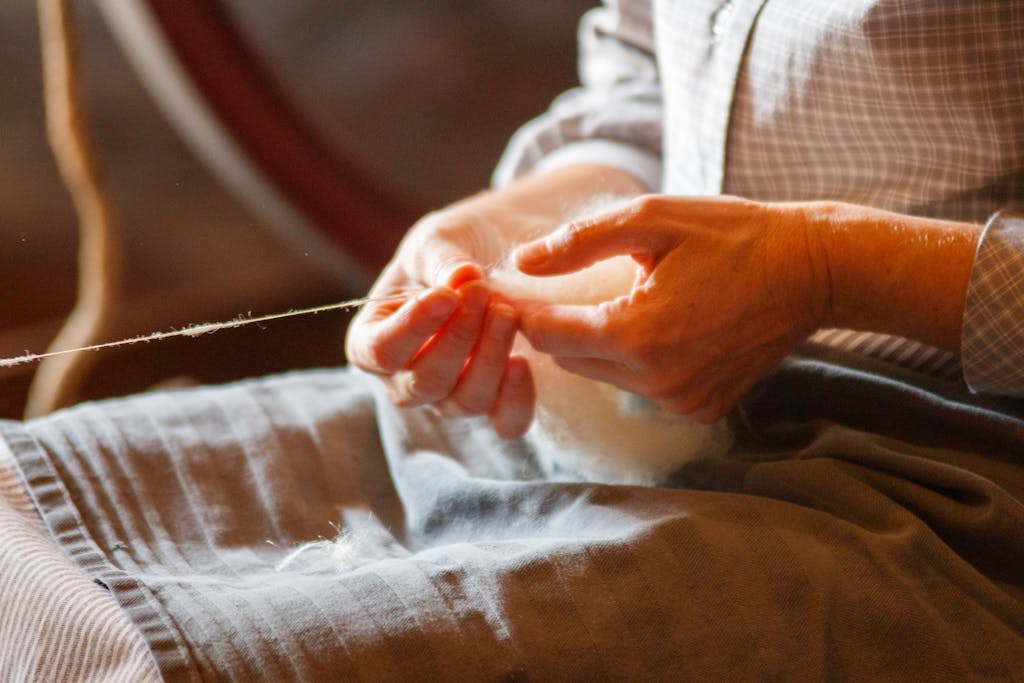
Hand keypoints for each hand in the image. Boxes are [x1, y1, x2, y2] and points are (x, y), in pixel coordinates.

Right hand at [345, 164, 647, 437]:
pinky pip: (506, 423)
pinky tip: (524, 361)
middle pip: (424, 383)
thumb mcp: (436, 240)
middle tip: (483, 293)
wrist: (494, 254)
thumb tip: (458, 280)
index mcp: (373, 341)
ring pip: (465, 402)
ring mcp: (450, 398)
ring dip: (489, 358)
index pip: (378, 353)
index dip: (410, 329)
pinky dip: (516, 399)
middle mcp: (406, 380)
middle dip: (457, 338)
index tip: (445, 295)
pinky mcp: (496, 405)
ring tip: (508, 313)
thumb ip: (440, 261)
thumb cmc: (449, 250)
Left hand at [513, 194, 829, 422]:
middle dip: (561, 326)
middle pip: (571, 359)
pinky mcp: (702, 410)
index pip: (547, 335)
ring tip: (624, 301)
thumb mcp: (650, 220)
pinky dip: (638, 361)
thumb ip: (578, 243)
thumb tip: (521, 263)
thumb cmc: (730, 235)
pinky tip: (664, 327)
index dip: (525, 311)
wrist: (812, 271)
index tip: (514, 290)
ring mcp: (681, 401)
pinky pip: (644, 387)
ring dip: (600, 343)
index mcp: (636, 335)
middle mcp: (655, 381)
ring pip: (605, 375)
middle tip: (565, 289)